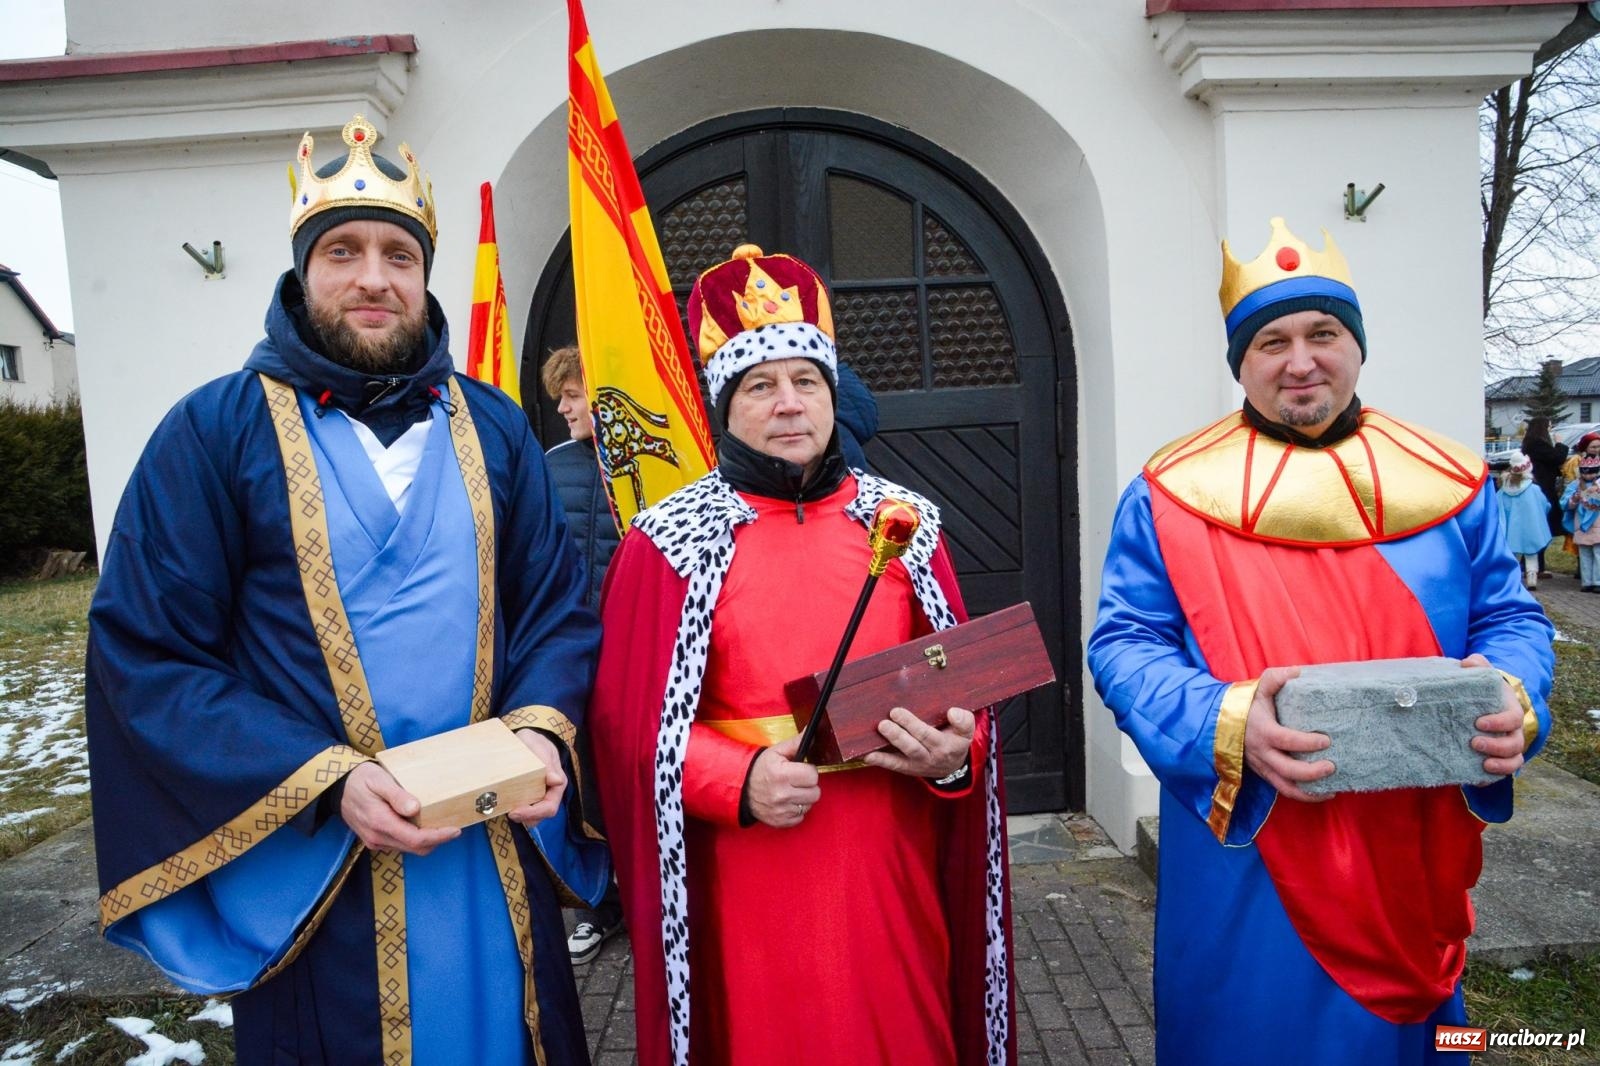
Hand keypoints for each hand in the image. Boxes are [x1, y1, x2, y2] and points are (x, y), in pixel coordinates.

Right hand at [340, 761, 460, 855]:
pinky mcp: (374, 840)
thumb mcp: (379, 780)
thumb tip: (415, 808)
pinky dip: (415, 838)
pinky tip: (422, 824)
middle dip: (437, 840)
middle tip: (454, 828)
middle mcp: (377, 837)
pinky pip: (399, 844)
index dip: (439, 837)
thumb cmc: (360, 779)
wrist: (337, 787)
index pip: (416, 839)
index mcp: (380, 822)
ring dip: (427, 840)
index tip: (456, 830)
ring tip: (442, 824)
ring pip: (408, 848)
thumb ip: (397, 795)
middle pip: (415, 848)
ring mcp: (375, 841)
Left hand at [506, 730, 568, 826]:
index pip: (549, 807)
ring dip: (522, 817)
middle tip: (508, 813)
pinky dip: (519, 810)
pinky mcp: (531, 795)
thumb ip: (546, 761)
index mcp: (558, 782)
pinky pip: (528, 809)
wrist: (528, 739)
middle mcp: (551, 791)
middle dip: (526, 817)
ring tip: (507, 809)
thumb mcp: (537, 746)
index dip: (533, 813)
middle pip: (542, 815)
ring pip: (535, 816)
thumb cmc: (534, 741)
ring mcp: (542, 794)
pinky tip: (507, 804)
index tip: (514, 812)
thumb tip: (557, 781)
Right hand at [747, 736, 821, 828]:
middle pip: (815, 793)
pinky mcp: (780, 822)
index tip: (801, 770)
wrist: (741, 789)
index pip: (813, 775)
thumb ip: (795, 743)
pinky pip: (801, 817)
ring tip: (791, 791)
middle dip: (808, 786)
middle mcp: (781, 794)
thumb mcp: (776, 752)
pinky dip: (796, 810)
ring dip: (803, 798)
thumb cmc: (760, 769)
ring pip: (809, 805)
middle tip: (797, 781)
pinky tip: (787, 802)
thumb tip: (812, 732)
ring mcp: (781, 811)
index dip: (809, 771)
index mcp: (781, 774)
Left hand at [863, 707, 973, 779]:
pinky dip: (880, 760)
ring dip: (889, 744)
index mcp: (944, 746)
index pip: (928, 735)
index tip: (898, 711)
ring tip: (879, 730)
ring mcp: (916, 764)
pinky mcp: (906, 767)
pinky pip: (893, 765)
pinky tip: (867, 755)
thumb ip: (964, 720)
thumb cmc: (955, 740)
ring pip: (902, 756)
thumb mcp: (966, 731)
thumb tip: (953, 712)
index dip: (913, 725)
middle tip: (885, 721)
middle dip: (898, 735)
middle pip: (913, 747)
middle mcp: (930, 757)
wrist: (952, 766)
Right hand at [1243, 667, 1335, 802]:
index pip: (1285, 740)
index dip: (1306, 742)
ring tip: (1331, 790)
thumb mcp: (1258, 687)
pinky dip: (1302, 795)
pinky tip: (1321, 793)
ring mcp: (1261, 766)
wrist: (1221, 723)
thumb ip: (1275, 678)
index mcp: (1262, 731)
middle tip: (1332, 766)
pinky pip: (1283, 789)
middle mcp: (1261, 753)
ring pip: (1285, 787)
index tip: (1326, 740)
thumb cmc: (1245, 705)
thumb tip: (1298, 671)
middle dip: (1312, 772)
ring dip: (1308, 792)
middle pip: (1287, 770)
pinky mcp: (1264, 774)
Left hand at [1461, 654, 1527, 776]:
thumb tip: (1468, 663)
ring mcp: (1508, 748)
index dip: (1498, 722)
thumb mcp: (1482, 676)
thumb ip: (1477, 665)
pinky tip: (1477, 780)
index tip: (1478, 722)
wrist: (1488, 705)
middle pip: (1515, 744)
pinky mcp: (1499, 760)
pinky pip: (1501, 774)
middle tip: (1473, 743)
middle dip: (1496, 746)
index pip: (1512, 718)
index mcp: (1511, 711)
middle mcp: (1514, 732)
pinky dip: (1491, 778)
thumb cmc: (1484, 691)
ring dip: (1500, 765)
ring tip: (1482, 763)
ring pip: (1514, 761)